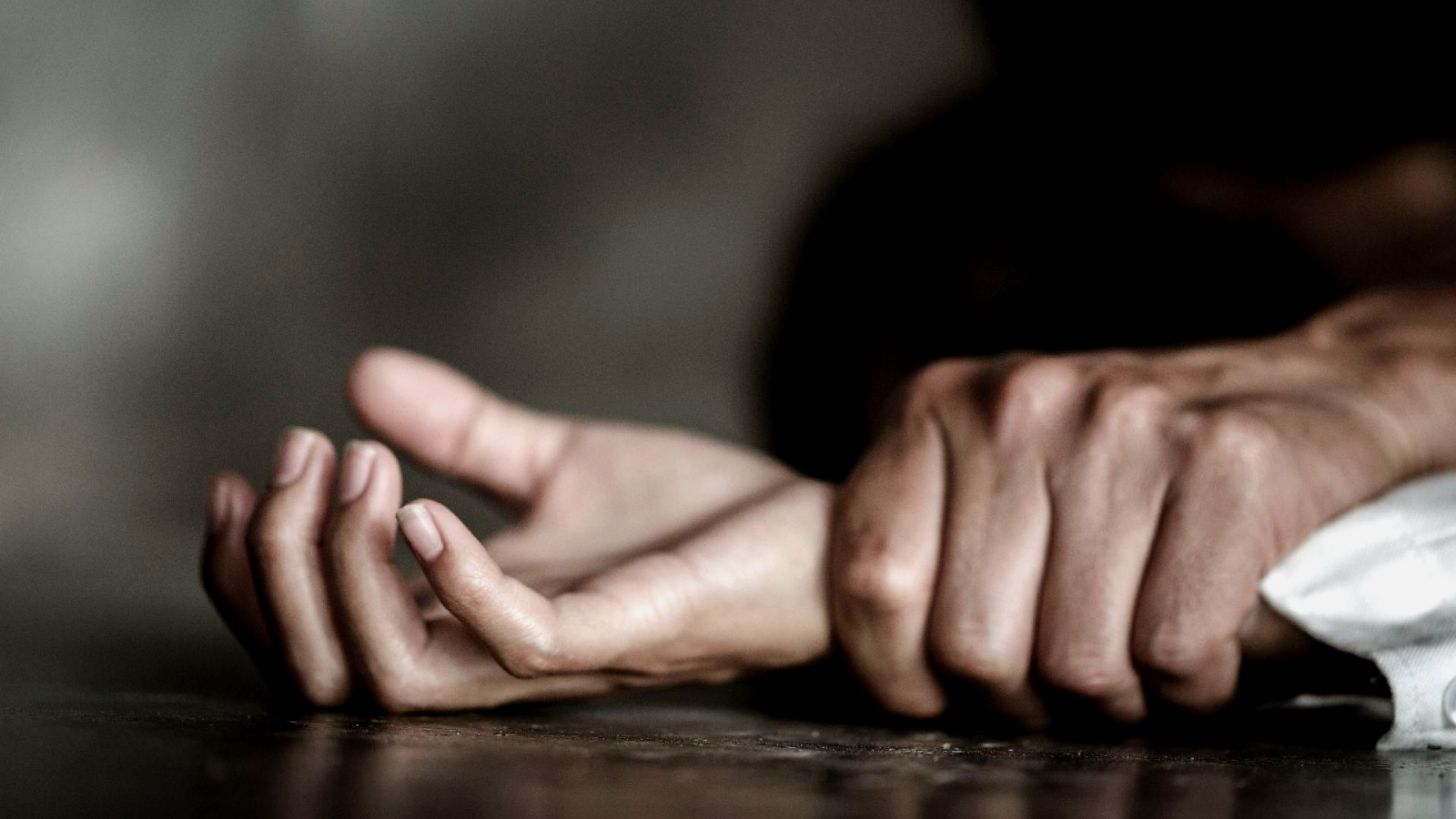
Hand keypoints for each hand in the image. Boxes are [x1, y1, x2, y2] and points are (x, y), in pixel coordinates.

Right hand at [201, 348, 830, 710]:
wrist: (816, 538)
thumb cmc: (694, 519)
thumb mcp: (560, 461)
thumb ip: (466, 432)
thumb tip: (361, 375)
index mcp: (468, 619)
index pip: (317, 640)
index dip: (252, 576)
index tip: (240, 477)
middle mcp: (493, 654)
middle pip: (326, 674)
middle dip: (274, 570)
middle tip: (290, 458)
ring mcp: (557, 650)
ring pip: (396, 676)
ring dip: (345, 570)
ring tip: (352, 467)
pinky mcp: (623, 630)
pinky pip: (516, 643)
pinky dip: (458, 581)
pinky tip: (423, 504)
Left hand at [829, 295, 1455, 724]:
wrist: (1303, 393)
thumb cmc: (1122, 465)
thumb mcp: (992, 473)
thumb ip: (924, 538)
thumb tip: (877, 658)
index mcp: (936, 403)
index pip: (870, 579)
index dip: (898, 672)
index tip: (936, 694)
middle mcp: (1019, 402)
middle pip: (973, 644)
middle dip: (1021, 697)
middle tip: (1062, 682)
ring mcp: (1123, 425)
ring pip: (1078, 661)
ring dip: (1114, 698)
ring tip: (1135, 657)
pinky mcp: (1227, 463)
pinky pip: (1175, 649)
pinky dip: (1193, 683)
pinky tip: (1201, 641)